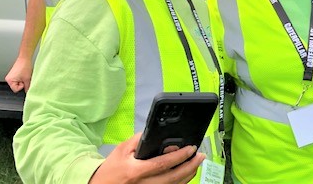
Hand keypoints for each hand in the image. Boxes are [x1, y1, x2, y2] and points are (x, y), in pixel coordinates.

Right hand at [5, 57, 32, 92]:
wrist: (25, 58)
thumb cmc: (25, 66)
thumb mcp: (27, 79)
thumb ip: (27, 87)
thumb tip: (28, 92)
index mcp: (9, 80)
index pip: (16, 90)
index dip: (22, 86)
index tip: (24, 80)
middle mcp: (8, 79)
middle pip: (16, 87)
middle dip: (22, 83)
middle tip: (24, 77)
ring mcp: (10, 76)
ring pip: (17, 83)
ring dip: (22, 80)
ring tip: (24, 74)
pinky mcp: (13, 74)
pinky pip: (18, 79)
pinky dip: (22, 77)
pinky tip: (24, 73)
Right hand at [89, 133, 204, 183]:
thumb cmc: (111, 169)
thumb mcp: (122, 149)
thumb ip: (140, 140)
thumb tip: (157, 134)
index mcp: (136, 171)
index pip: (163, 164)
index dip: (180, 156)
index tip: (191, 148)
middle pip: (173, 178)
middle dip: (190, 166)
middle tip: (200, 156)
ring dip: (188, 175)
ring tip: (196, 163)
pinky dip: (180, 183)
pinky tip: (186, 175)